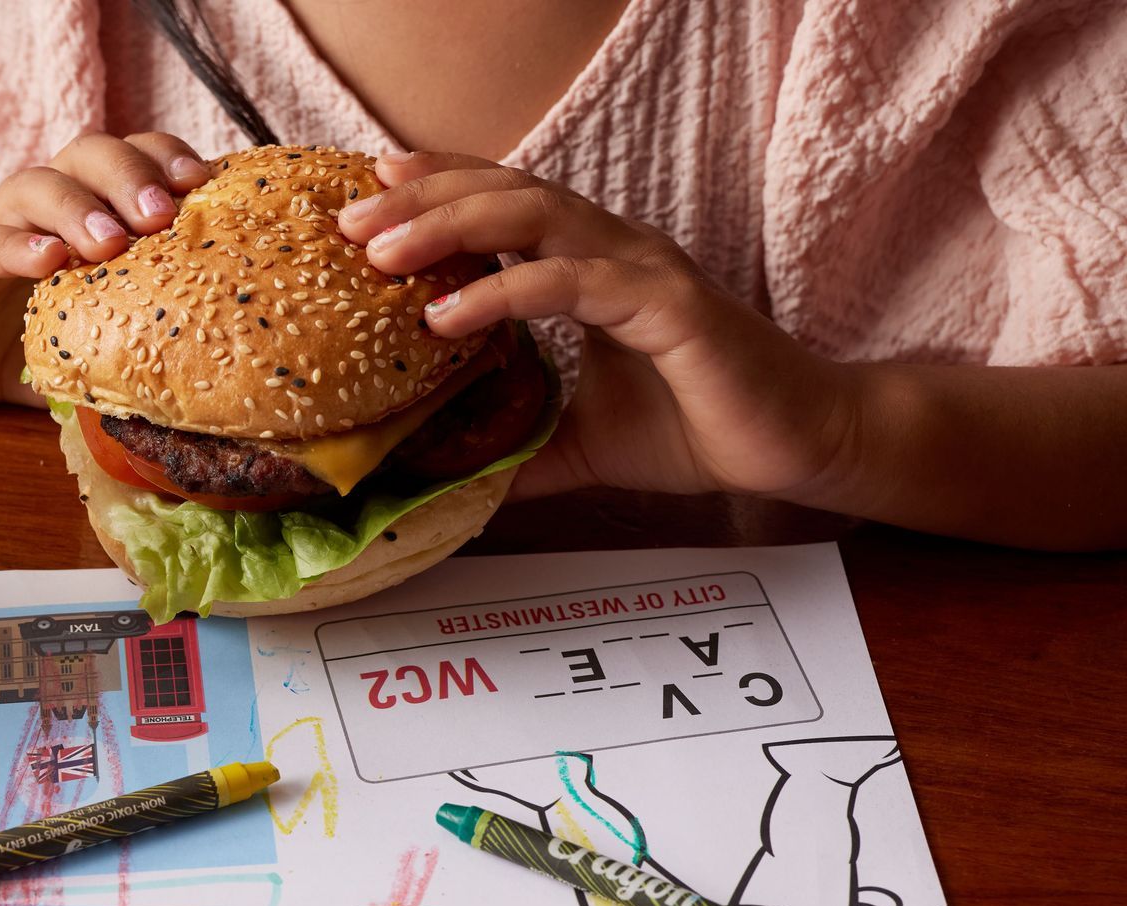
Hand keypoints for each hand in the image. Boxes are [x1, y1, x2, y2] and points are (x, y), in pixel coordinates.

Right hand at [0, 132, 210, 406]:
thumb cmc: (18, 350)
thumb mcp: (91, 344)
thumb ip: (141, 346)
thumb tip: (210, 378)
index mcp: (78, 213)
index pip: (128, 159)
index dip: (165, 159)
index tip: (204, 184)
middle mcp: (36, 208)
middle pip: (85, 155)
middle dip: (130, 175)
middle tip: (161, 214)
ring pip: (33, 187)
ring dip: (77, 206)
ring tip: (110, 241)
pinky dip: (15, 246)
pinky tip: (48, 260)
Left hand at [338, 153, 858, 502]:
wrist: (794, 446)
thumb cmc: (697, 428)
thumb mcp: (579, 443)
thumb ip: (515, 446)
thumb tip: (443, 478)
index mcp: (592, 264)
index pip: (504, 204)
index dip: (440, 188)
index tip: (369, 198)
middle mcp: (613, 250)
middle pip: (505, 195)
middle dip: (424, 200)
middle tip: (351, 223)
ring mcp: (642, 270)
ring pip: (534, 219)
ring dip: (451, 228)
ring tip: (382, 255)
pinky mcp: (669, 307)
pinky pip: (574, 283)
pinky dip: (507, 292)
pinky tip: (448, 313)